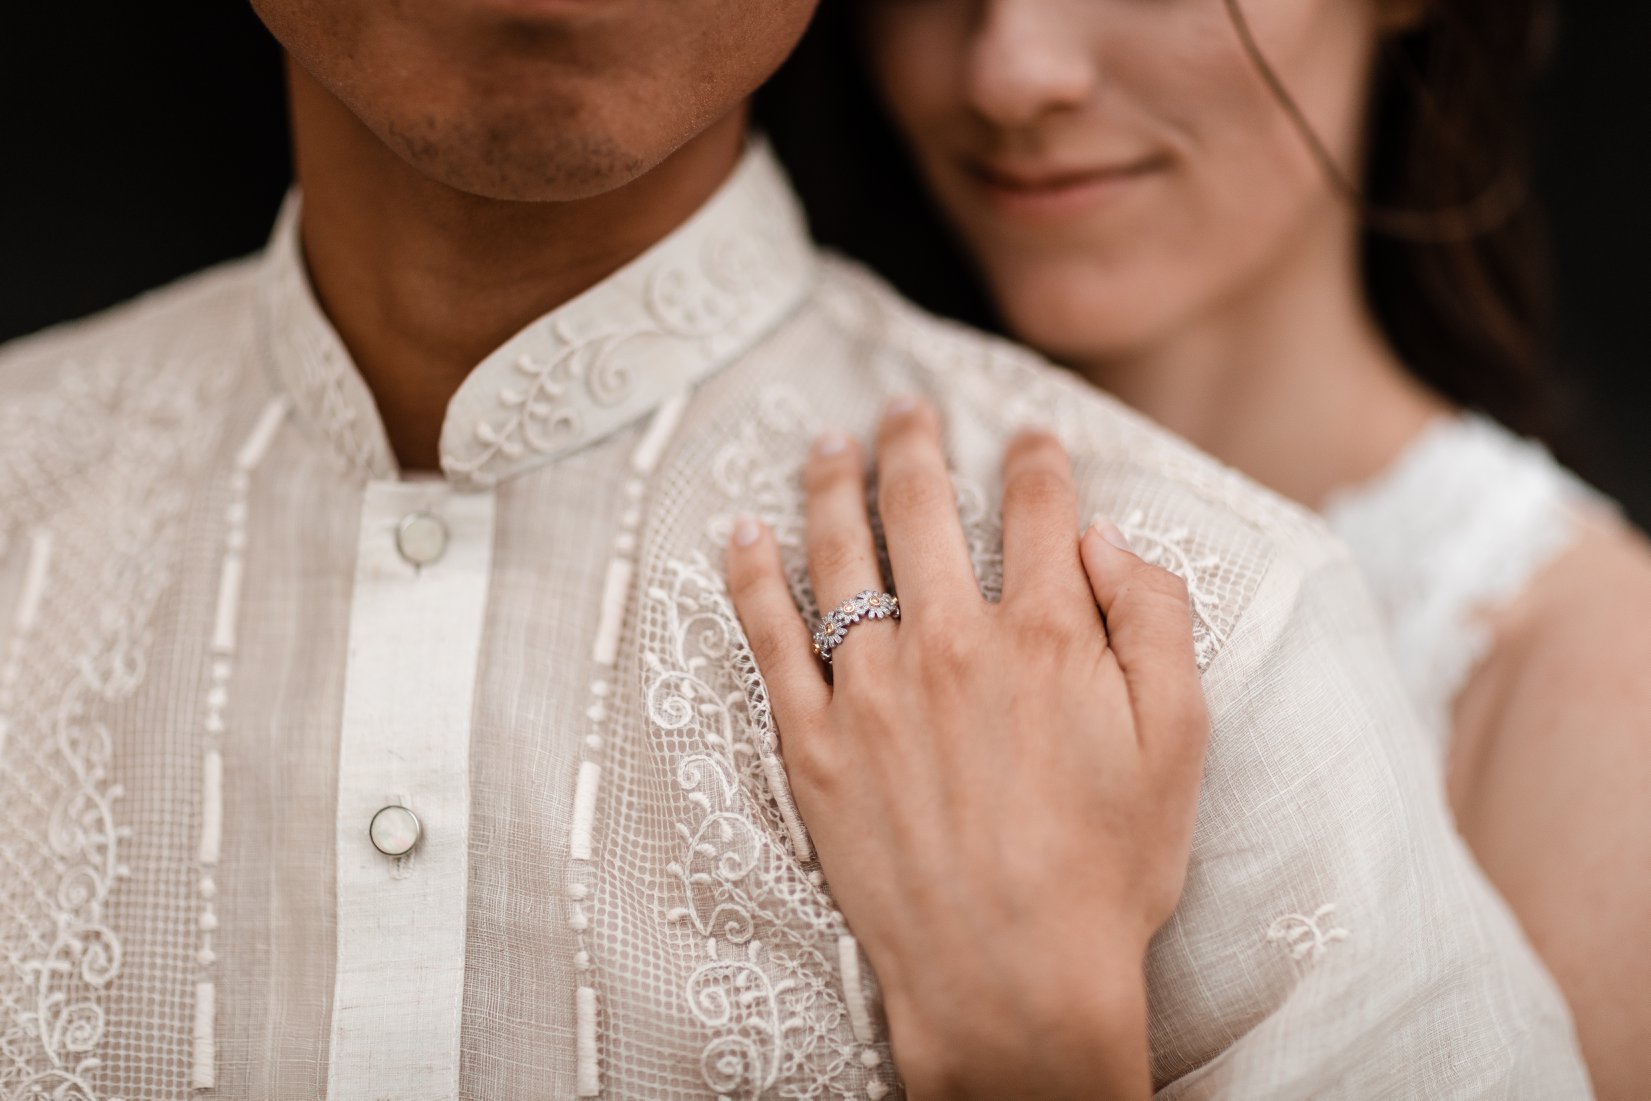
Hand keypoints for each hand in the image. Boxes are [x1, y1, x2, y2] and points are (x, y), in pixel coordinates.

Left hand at [725, 397, 1209, 1099]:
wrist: (1013, 980)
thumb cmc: (1107, 871)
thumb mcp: (1179, 744)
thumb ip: (1153, 623)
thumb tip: (1109, 540)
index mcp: (1044, 636)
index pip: (1038, 510)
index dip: (1037, 459)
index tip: (1029, 435)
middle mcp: (949, 644)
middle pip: (922, 510)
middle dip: (916, 444)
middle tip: (906, 409)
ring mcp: (870, 691)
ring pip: (838, 554)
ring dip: (832, 485)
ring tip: (829, 444)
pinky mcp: (811, 743)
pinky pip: (767, 638)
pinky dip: (749, 576)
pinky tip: (741, 532)